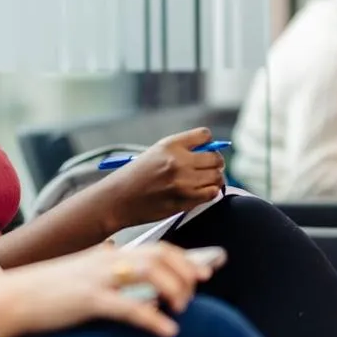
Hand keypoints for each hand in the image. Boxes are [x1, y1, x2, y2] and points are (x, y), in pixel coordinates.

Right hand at [0, 242, 221, 336]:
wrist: (12, 297)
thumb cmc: (48, 290)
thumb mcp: (82, 274)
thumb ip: (107, 270)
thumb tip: (132, 276)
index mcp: (108, 254)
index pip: (157, 248)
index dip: (186, 258)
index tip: (210, 266)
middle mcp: (107, 260)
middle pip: (160, 255)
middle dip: (185, 272)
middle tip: (196, 292)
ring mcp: (98, 278)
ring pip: (150, 273)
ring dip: (174, 289)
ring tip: (184, 309)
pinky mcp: (88, 300)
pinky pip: (128, 308)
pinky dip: (152, 318)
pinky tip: (168, 331)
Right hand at [99, 127, 224, 229]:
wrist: (118, 199)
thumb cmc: (134, 177)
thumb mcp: (155, 153)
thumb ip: (180, 150)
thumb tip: (208, 150)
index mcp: (170, 145)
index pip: (205, 135)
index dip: (209, 142)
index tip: (206, 148)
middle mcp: (179, 161)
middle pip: (215, 158)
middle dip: (216, 162)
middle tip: (211, 167)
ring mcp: (183, 182)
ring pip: (217, 177)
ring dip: (215, 178)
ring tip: (206, 180)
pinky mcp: (185, 201)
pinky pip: (211, 194)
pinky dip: (210, 192)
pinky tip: (201, 191)